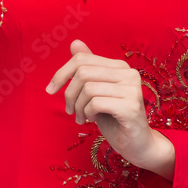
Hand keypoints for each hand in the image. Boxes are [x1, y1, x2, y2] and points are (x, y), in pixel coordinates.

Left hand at [45, 38, 168, 170]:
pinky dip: (88, 113)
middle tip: (70, 110)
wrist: (137, 144)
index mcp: (120, 66)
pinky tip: (92, 120)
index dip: (62, 73)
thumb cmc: (114, 118)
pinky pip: (96, 103)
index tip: (51, 90)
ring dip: (78, 107)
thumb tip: (75, 43)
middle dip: (69, 94)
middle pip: (83, 72)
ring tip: (82, 118)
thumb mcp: (96, 92)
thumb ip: (88, 68)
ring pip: (88, 88)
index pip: (82, 59)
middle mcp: (129, 73)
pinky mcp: (131, 107)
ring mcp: (132, 89)